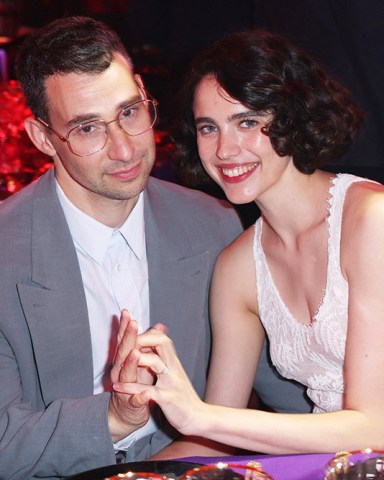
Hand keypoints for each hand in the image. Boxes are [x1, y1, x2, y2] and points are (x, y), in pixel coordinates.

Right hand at [108, 310, 154, 441]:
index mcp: (124, 361)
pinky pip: (134, 400)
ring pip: (126, 375)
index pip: (124, 341)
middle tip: (133, 323)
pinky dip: (139, 397)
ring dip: (130, 364)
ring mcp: (124, 388)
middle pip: (123, 352)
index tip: (127, 312)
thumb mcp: (143, 362)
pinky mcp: (130, 405)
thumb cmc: (136, 383)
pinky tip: (145, 393)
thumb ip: (149, 344)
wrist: (126, 414)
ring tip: (136, 353)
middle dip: (128, 338)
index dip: (125, 327)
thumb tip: (160, 325)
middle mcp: (120, 372)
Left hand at [113, 329, 204, 436]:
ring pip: (156, 363)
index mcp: (173, 362)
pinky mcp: (167, 398)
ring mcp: (171, 382)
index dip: (147, 333)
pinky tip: (117, 387)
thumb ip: (166, 356)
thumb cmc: (183, 395)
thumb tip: (160, 337)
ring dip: (138, 359)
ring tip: (121, 360)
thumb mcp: (175, 372)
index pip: (162, 338)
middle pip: (162, 343)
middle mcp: (173, 368)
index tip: (133, 334)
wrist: (198, 417)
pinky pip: (148, 391)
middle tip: (126, 338)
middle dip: (143, 338)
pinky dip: (131, 388)